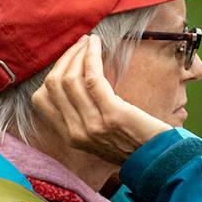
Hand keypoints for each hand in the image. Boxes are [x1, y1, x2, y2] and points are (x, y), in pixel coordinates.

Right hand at [31, 35, 170, 162]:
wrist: (160, 159)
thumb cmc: (134, 144)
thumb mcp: (99, 136)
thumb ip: (82, 118)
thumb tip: (74, 81)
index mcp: (71, 137)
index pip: (41, 100)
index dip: (52, 72)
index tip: (67, 58)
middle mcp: (77, 132)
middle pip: (53, 85)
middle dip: (64, 58)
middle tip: (79, 44)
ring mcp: (93, 124)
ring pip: (70, 79)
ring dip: (78, 54)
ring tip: (88, 41)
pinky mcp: (113, 114)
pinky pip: (92, 78)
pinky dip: (91, 56)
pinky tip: (96, 45)